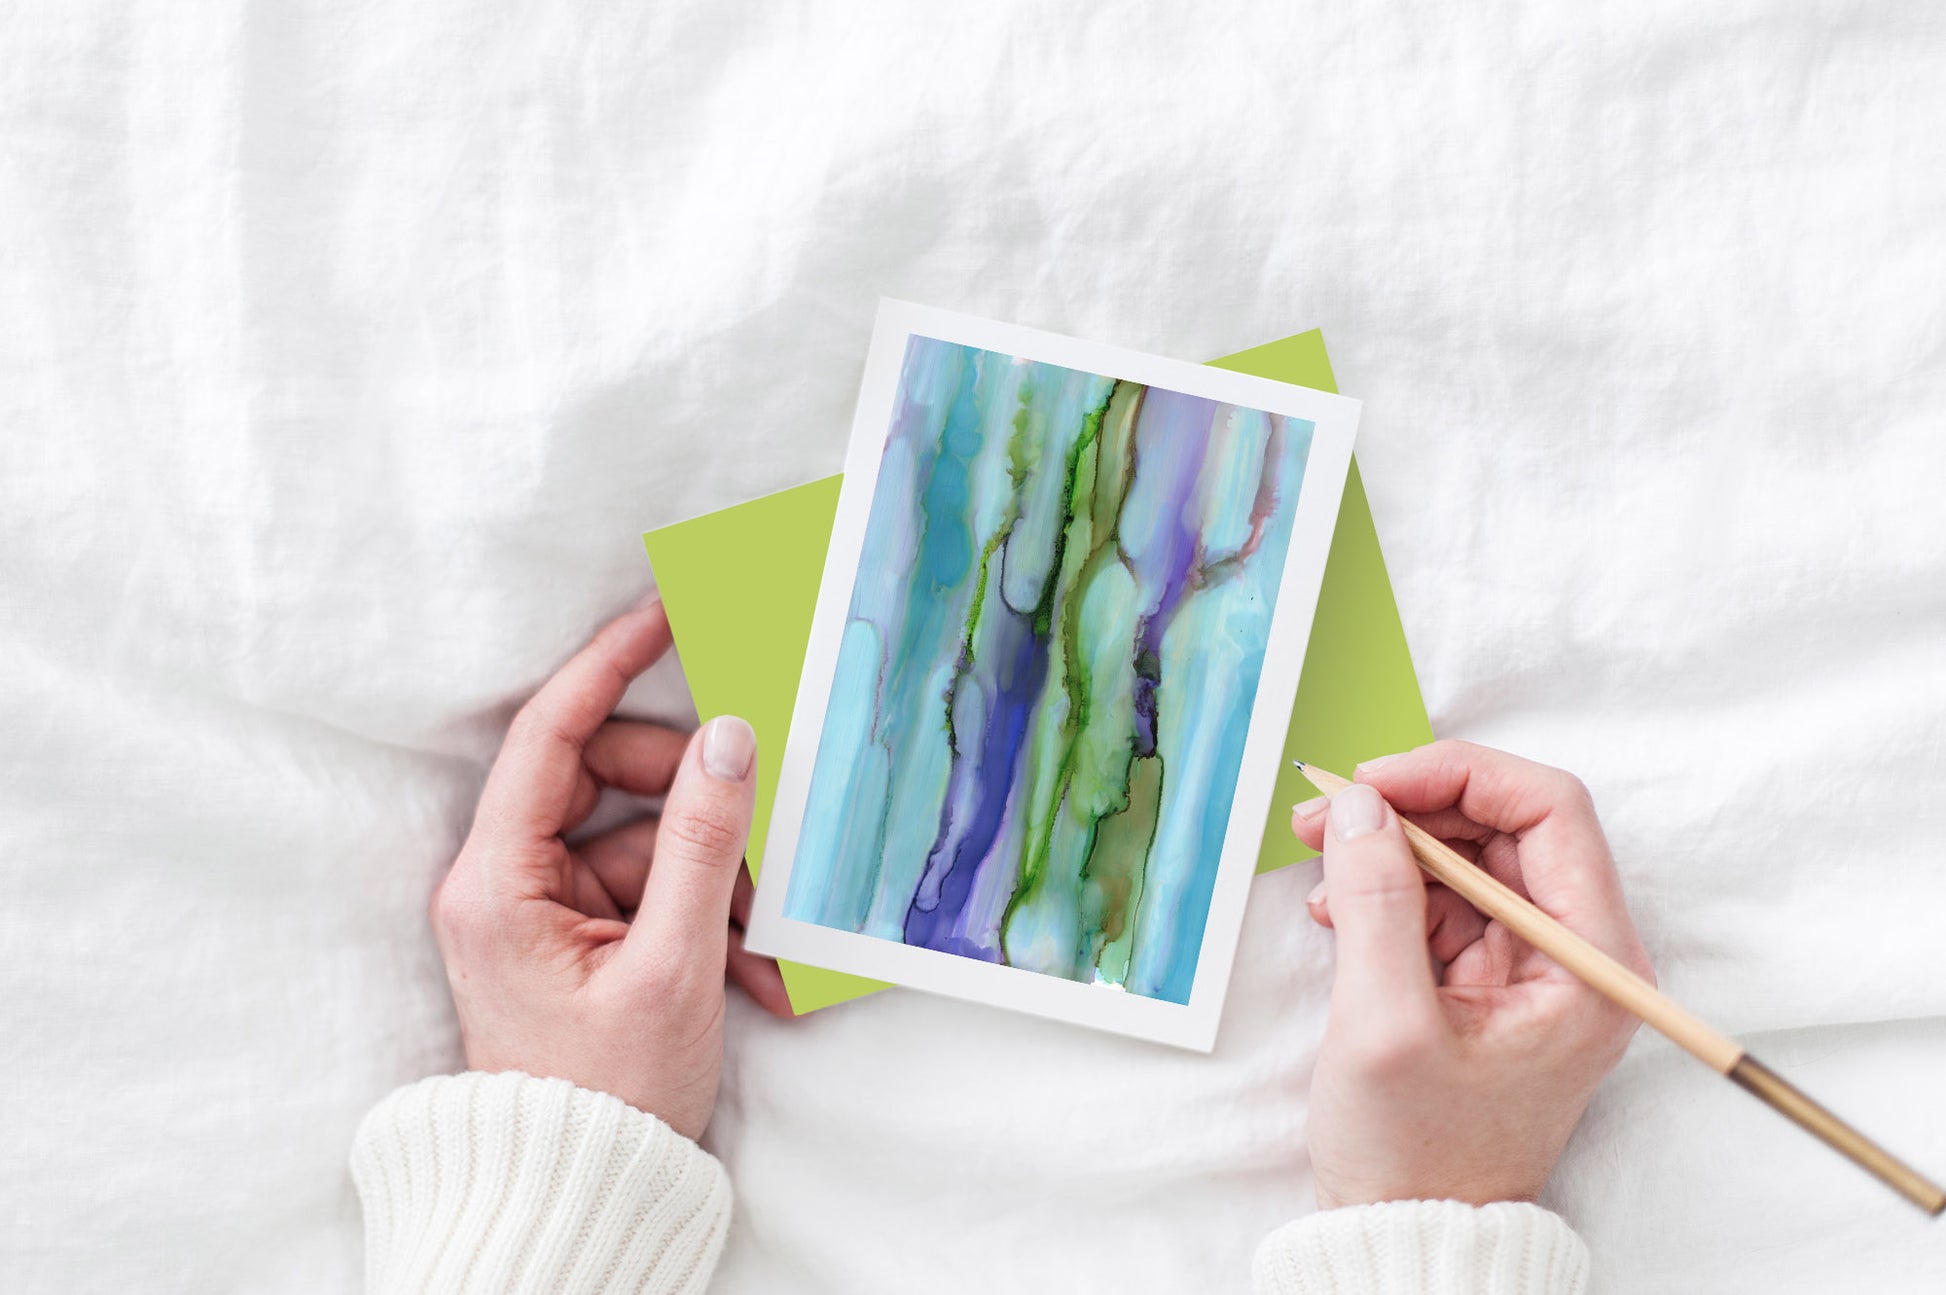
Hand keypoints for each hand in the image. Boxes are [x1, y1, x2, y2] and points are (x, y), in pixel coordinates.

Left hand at [429, 601, 791, 1140]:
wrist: (581, 1196)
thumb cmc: (608, 1095)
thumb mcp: (673, 965)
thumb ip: (706, 844)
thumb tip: (729, 738)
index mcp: (497, 881)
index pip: (551, 735)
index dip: (608, 666)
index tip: (664, 616)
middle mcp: (504, 883)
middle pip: (607, 783)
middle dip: (693, 804)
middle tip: (760, 831)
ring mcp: (540, 911)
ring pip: (642, 838)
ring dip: (714, 877)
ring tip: (764, 938)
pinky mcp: (575, 939)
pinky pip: (649, 891)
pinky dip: (705, 918)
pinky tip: (751, 973)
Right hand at [1289, 740, 1652, 1208]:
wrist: (1410, 1230)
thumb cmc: (1415, 1153)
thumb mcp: (1384, 1023)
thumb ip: (1376, 901)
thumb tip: (1358, 805)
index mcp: (1590, 963)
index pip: (1549, 811)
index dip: (1458, 776)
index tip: (1372, 782)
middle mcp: (1577, 953)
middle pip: (1505, 825)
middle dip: (1411, 806)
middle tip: (1325, 811)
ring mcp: (1532, 964)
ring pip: (1468, 855)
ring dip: (1390, 846)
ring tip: (1319, 863)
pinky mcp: (1489, 977)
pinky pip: (1442, 897)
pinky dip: (1387, 888)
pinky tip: (1337, 910)